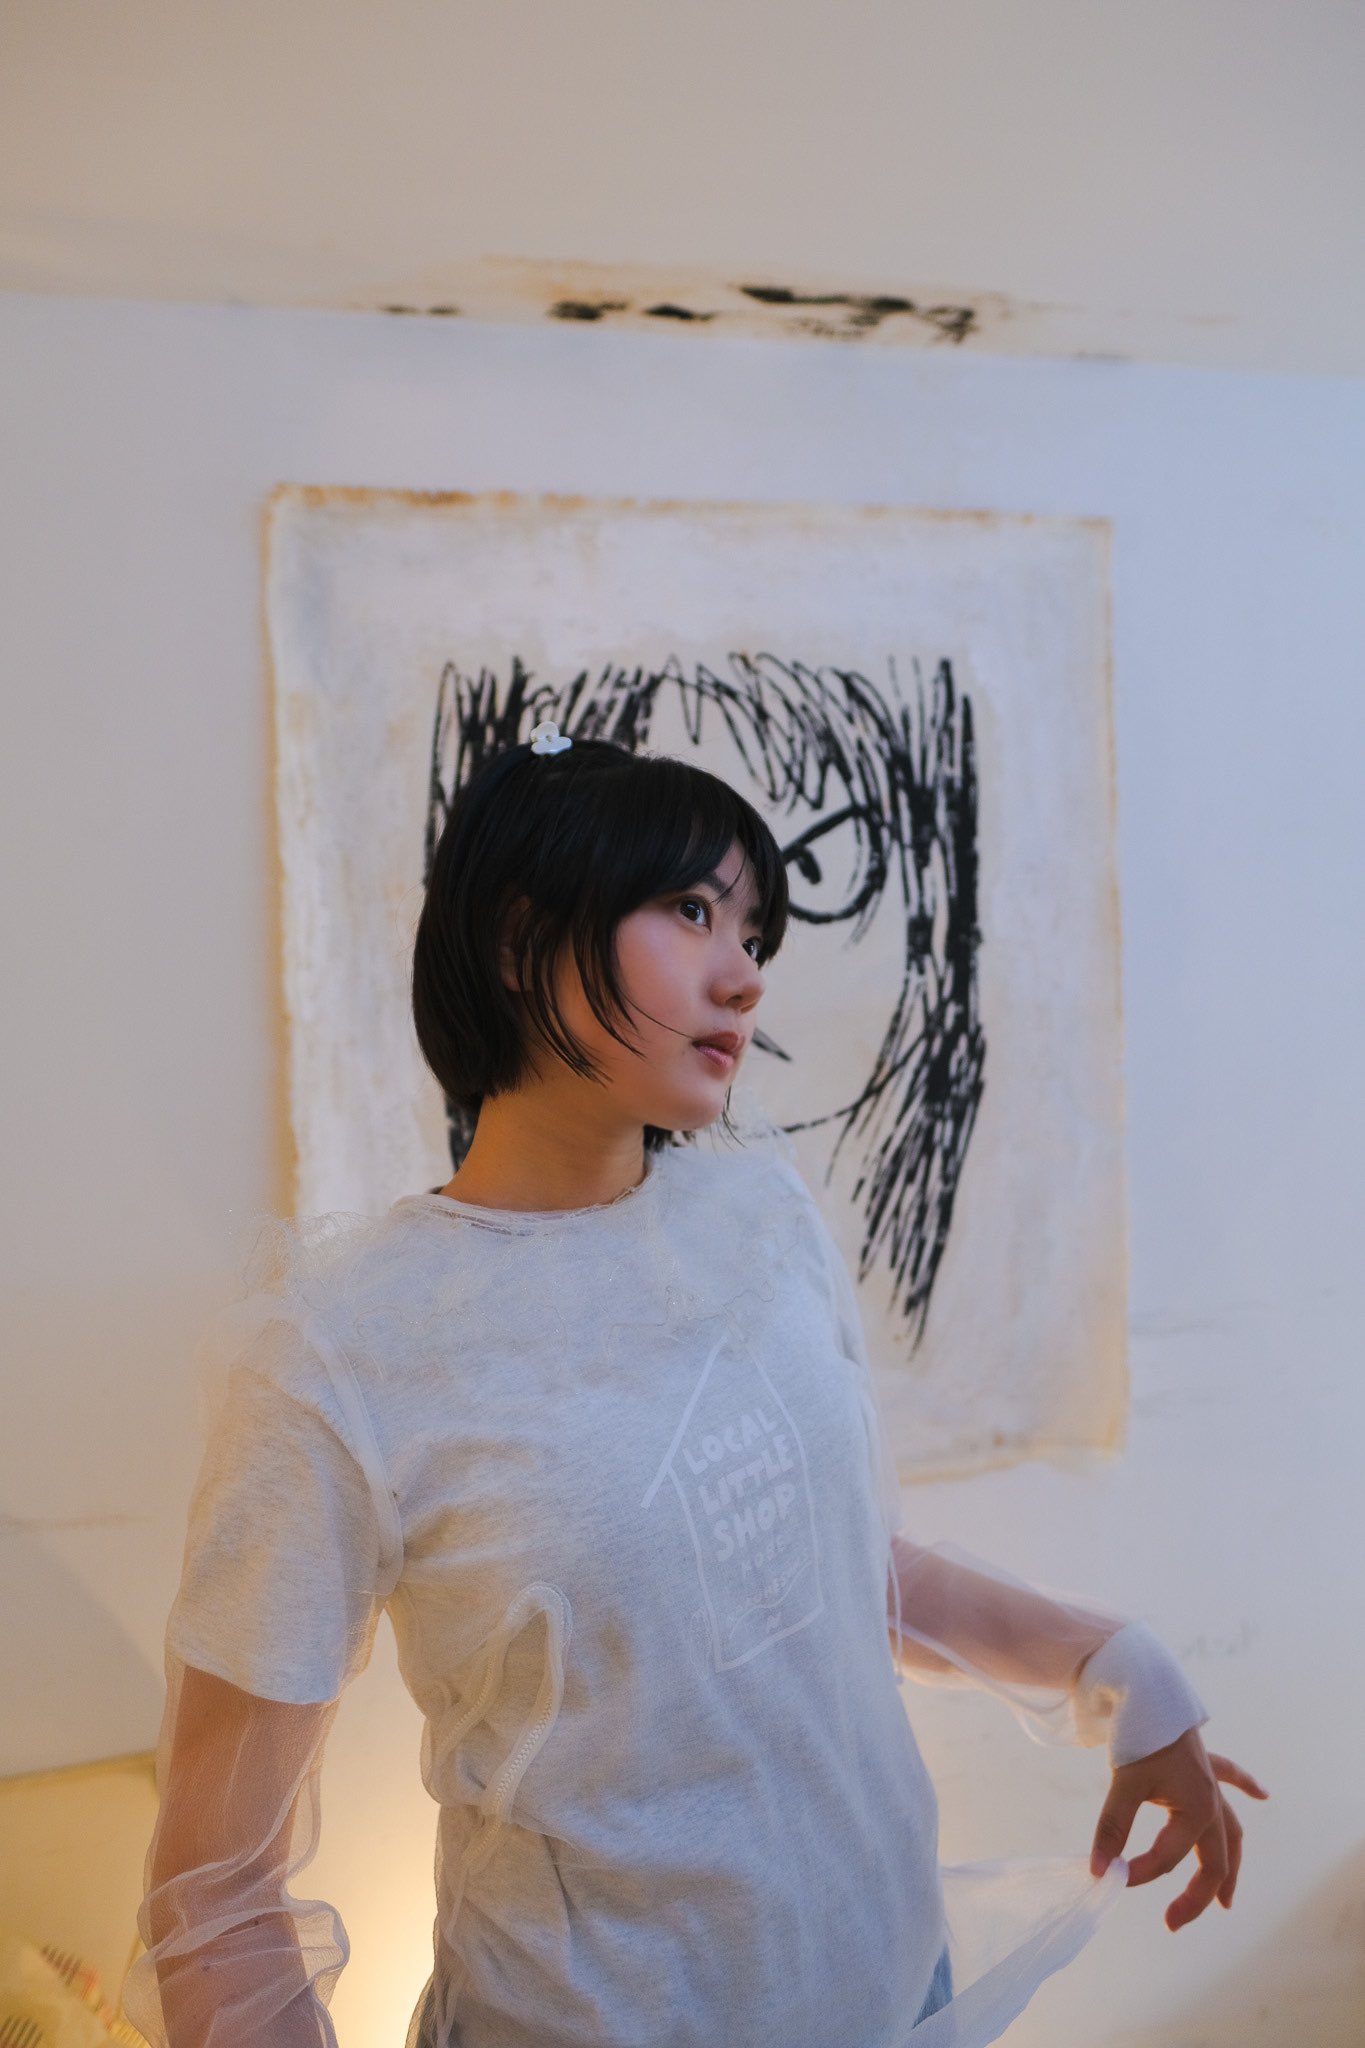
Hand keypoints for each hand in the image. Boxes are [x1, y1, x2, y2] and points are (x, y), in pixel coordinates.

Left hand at [1090, 1727, 1268, 1929]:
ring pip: (1230, 1832)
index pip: (1168, 1857)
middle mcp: (1212, 1803)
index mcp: (1197, 1811)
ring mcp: (1213, 1784)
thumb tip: (1099, 1870)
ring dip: (1229, 1866)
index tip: (1113, 1878)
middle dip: (1198, 1896)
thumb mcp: (1124, 1785)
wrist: (1148, 1691)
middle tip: (1173, 1922)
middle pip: (1215, 1861)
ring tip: (1225, 1900)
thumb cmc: (1140, 1738)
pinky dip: (1247, 1785)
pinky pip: (1233, 1777)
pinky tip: (1262, 1794)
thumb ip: (1112, 1829)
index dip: (1140, 1872)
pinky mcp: (1206, 1764)